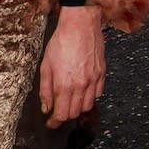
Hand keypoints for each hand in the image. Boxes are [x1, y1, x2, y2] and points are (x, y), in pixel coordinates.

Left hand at [39, 5, 106, 126]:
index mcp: (65, 85)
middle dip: (65, 116)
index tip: (51, 123)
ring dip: (78, 108)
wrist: (80, 25)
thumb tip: (46, 107)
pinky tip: (83, 91)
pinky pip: (98, 93)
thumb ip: (45, 90)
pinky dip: (90, 97)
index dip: (55, 122)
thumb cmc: (61, 42)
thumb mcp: (46, 66)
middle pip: (75, 113)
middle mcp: (81, 85)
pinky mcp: (102, 73)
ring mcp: (94, 79)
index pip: (62, 114)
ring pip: (88, 105)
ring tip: (70, 102)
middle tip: (58, 113)